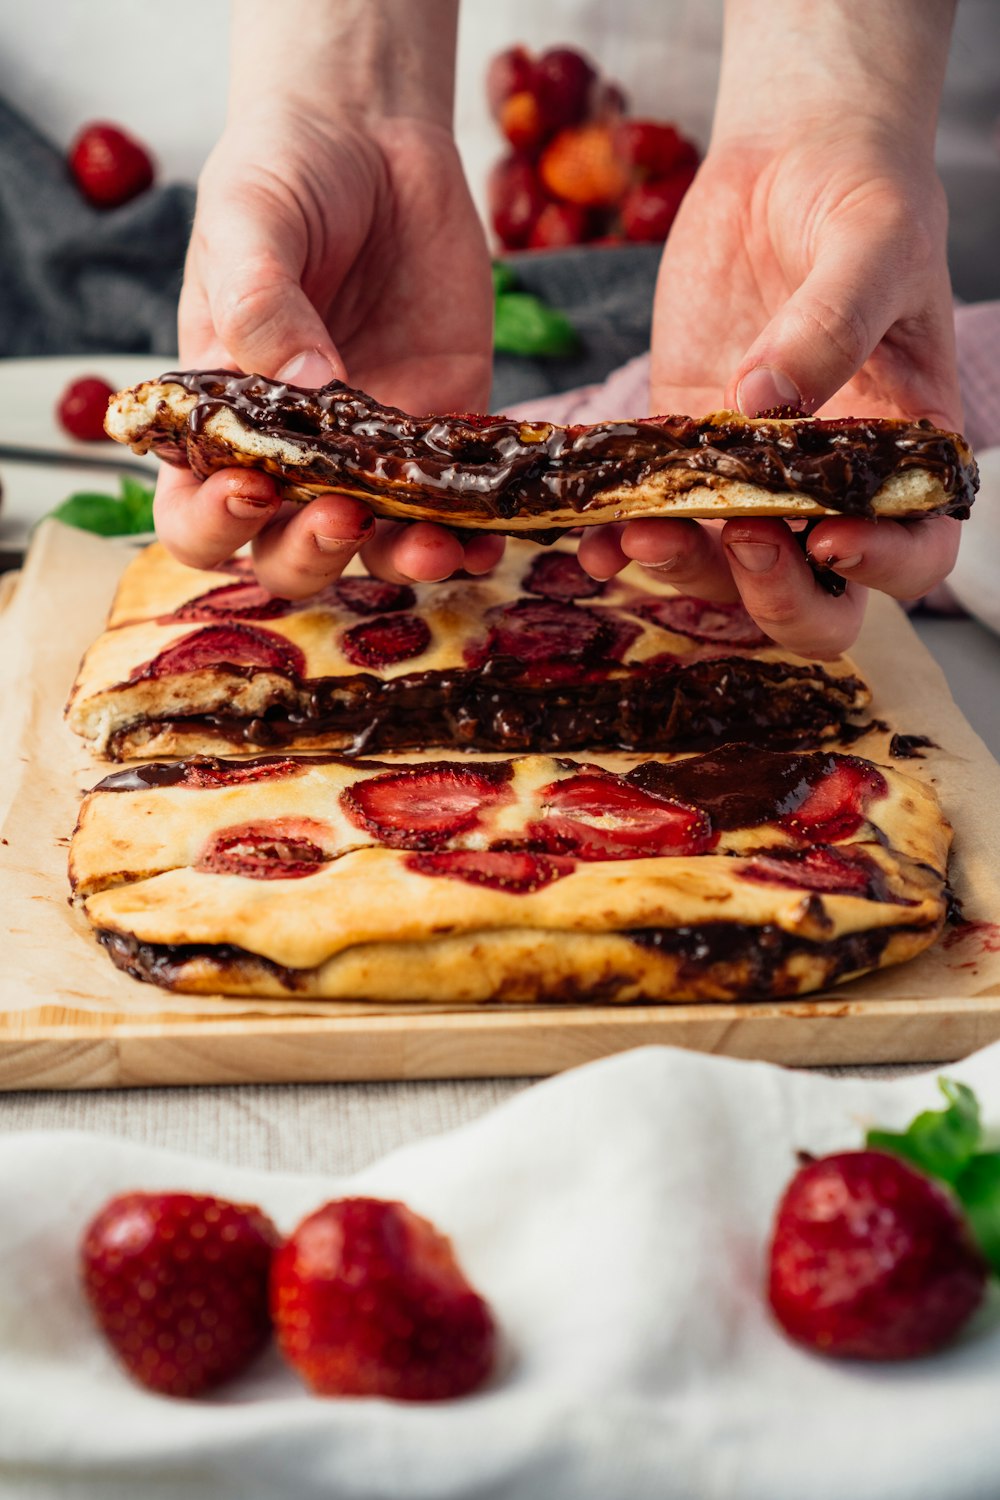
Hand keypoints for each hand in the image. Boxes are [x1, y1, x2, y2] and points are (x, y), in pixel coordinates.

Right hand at [156, 103, 496, 596]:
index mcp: (219, 418)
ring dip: (400, 562)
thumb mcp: (249, 219)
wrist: (371, 134)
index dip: (215, 523)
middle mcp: (291, 454)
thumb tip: (308, 385)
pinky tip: (488, 537)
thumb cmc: (283, 174)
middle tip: (343, 515)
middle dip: (310, 553)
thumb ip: (259, 300)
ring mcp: (369, 453)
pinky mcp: (440, 428)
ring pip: (374, 548)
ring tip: (435, 548)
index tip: (250, 487)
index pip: (194, 508)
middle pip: (283, 552)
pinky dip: (472, 532)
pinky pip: (454, 503)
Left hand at [579, 1, 960, 658]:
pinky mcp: (685, 456)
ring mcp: (753, 481)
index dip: (883, 566)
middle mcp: (832, 487)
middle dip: (777, 596)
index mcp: (906, 451)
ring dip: (685, 576)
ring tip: (638, 535)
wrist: (789, 159)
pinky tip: (593, 538)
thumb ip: (831, 322)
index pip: (917, 548)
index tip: (830, 538)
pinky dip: (624, 546)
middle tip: (741, 536)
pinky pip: (659, 526)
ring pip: (729, 582)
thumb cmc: (860, 195)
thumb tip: (765, 404)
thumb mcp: (871, 240)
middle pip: (823, 604)